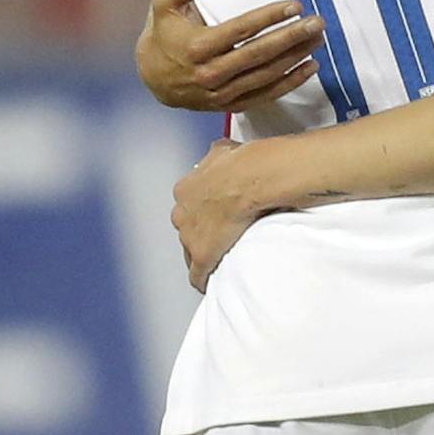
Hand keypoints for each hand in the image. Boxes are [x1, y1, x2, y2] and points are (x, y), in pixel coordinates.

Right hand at [137, 0, 323, 111]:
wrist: (151, 75)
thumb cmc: (163, 30)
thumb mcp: (165, 1)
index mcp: (196, 46)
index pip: (241, 30)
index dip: (270, 17)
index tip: (296, 5)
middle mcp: (209, 73)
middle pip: (259, 54)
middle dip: (292, 37)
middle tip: (317, 23)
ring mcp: (220, 93)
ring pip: (265, 76)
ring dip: (296, 58)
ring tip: (318, 39)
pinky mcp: (228, 106)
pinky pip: (264, 96)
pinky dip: (290, 83)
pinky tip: (310, 68)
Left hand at [172, 138, 270, 291]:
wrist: (251, 178)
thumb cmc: (242, 162)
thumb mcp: (224, 150)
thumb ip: (217, 156)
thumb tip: (222, 152)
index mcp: (185, 189)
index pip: (188, 206)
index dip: (202, 210)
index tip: (215, 213)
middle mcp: (181, 212)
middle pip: (186, 228)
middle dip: (200, 231)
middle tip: (220, 234)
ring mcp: (189, 236)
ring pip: (190, 251)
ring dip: (204, 253)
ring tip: (220, 257)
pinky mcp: (202, 256)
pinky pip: (197, 274)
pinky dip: (203, 279)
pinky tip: (209, 284)